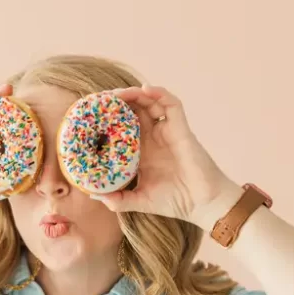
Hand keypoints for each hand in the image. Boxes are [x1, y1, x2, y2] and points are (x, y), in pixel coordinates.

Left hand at [90, 85, 241, 228]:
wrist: (202, 205)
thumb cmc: (174, 201)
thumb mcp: (139, 201)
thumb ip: (118, 199)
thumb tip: (94, 195)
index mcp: (142, 151)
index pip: (122, 127)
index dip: (108, 119)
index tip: (92, 115)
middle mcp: (153, 138)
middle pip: (134, 110)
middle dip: (118, 102)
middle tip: (101, 100)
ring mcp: (167, 131)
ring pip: (150, 102)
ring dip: (134, 94)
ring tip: (117, 94)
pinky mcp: (181, 129)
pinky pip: (172, 104)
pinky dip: (159, 93)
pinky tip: (145, 89)